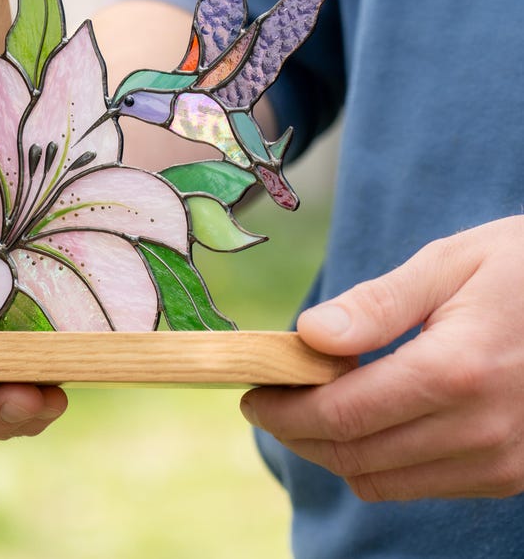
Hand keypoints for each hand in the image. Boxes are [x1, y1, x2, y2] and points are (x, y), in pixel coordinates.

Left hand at [240, 216, 523, 500]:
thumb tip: (308, 334)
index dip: (285, 411)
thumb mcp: (448, 264)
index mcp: (456, 371)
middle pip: (355, 456)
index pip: (342, 414)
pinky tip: (363, 419)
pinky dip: (377, 460)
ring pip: (384, 480)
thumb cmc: (520, 267)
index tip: (251, 395)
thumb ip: (376, 305)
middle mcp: (481, 430)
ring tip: (305, 408)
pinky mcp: (513, 473)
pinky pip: (421, 483)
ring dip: (332, 450)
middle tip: (266, 403)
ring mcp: (502, 460)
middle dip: (296, 434)